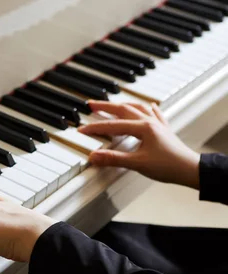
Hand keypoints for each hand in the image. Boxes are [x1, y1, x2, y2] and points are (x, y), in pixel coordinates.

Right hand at [79, 101, 199, 188]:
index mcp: (143, 127)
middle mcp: (150, 122)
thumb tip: (94, 156)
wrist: (190, 170)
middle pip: (124, 109)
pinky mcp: (164, 130)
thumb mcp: (137, 164)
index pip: (113, 125)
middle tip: (91, 104)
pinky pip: (155, 114)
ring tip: (113, 104)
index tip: (82, 128)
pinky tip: (148, 106)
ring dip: (123, 104)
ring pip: (138, 108)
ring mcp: (158, 125)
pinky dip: (147, 109)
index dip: (95, 127)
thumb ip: (113, 158)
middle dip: (106, 106)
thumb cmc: (168, 166)